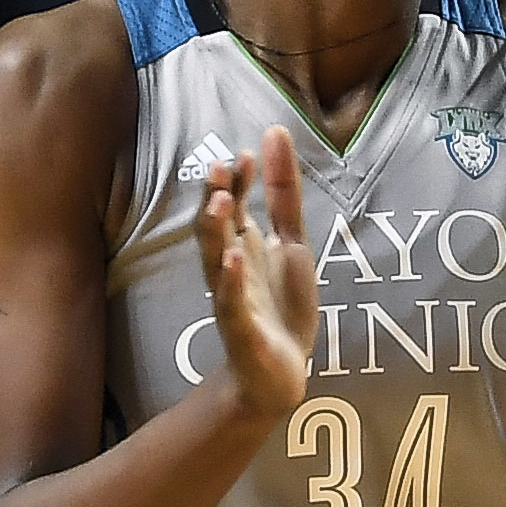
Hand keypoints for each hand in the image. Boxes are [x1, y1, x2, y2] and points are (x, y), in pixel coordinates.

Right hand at [192, 124, 317, 416]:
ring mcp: (232, 296)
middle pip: (214, 227)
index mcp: (242, 244)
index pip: (232, 204)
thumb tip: (274, 134)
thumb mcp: (291, 242)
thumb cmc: (280, 305)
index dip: (236, 180)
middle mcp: (229, 266)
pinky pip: (231, 301)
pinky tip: (233, 259)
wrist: (276, 372)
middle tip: (218, 167)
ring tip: (221, 202)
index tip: (245, 154)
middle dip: (214, 198)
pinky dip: (230, 280)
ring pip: (215, 260)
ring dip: (215, 231)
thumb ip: (283, 194)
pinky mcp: (241, 328)